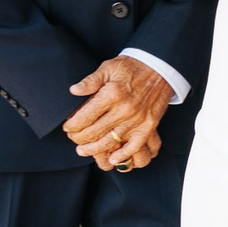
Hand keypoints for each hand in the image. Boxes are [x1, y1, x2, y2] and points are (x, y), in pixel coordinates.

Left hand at [65, 57, 174, 171]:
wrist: (160, 68)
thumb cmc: (132, 67)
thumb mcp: (108, 67)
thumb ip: (90, 81)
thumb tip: (73, 90)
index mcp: (111, 94)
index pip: (84, 117)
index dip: (72, 125)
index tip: (67, 127)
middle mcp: (124, 109)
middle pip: (94, 132)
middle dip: (78, 138)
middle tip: (73, 138)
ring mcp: (137, 120)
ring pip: (110, 142)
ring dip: (93, 150)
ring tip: (82, 150)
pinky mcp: (148, 126)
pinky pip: (134, 147)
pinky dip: (122, 156)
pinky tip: (112, 159)